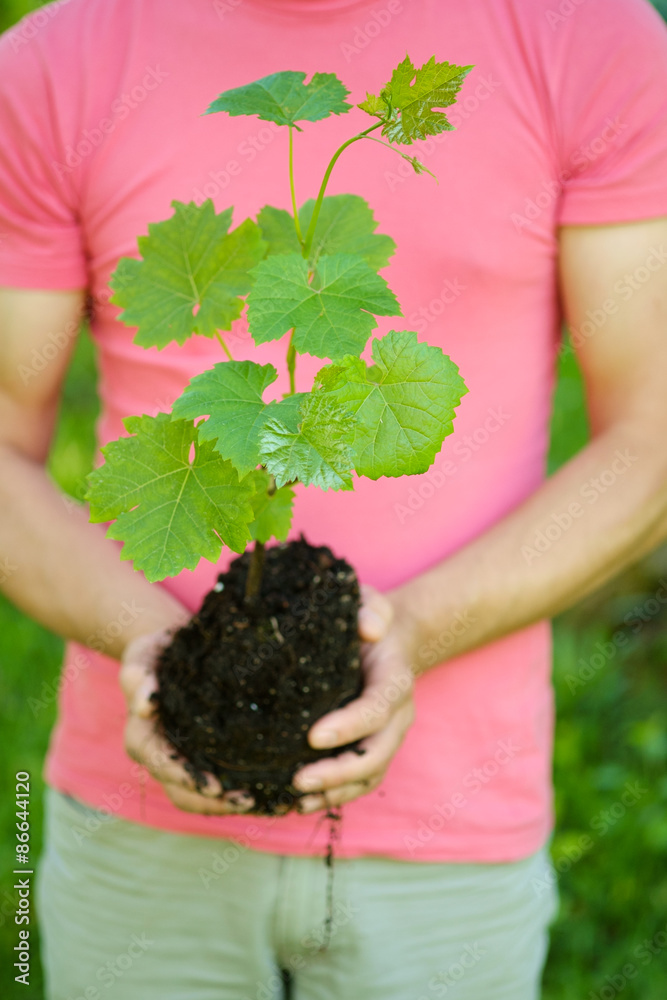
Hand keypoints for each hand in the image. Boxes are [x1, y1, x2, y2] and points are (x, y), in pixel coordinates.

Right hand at [120, 630, 254, 814]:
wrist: (176, 649)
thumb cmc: (157, 651)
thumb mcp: (143, 655)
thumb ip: (139, 676)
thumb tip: (144, 706)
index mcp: (143, 737)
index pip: (161, 765)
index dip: (186, 778)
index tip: (215, 787)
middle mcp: (162, 757)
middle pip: (183, 793)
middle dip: (214, 802)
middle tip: (248, 800)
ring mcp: (185, 761)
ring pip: (203, 798)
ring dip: (232, 804)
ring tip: (267, 801)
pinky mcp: (209, 759)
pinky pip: (224, 786)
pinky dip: (245, 793)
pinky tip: (276, 793)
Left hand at [291, 585, 415, 812]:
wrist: (387, 640)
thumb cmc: (368, 620)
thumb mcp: (371, 602)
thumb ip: (372, 608)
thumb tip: (367, 629)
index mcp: (395, 679)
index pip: (377, 708)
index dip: (349, 726)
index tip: (313, 736)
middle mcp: (397, 714)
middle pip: (377, 753)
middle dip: (340, 771)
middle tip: (299, 778)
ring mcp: (387, 736)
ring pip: (370, 774)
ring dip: (335, 791)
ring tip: (295, 798)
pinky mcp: (372, 749)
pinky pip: (359, 781)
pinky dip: (334, 796)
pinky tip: (300, 803)